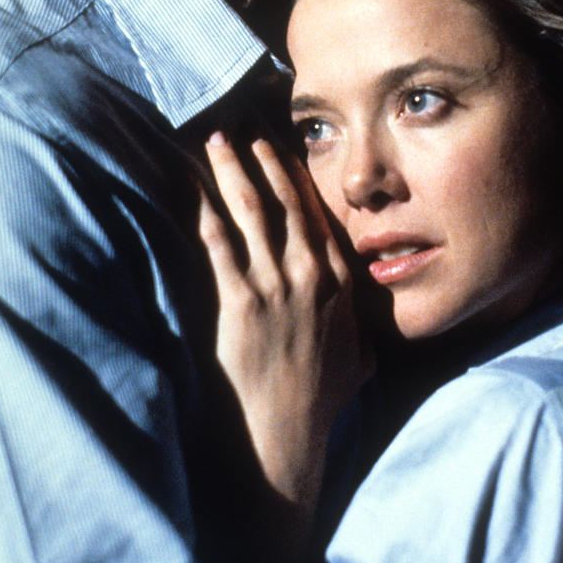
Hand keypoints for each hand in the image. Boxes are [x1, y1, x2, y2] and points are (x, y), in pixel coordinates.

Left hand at [198, 132, 370, 520]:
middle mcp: (310, 277)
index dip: (296, 177)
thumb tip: (372, 324)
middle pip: (284, 202)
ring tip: (214, 138)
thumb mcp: (359, 363)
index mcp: (338, 285)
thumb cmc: (318, 405)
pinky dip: (202, 206)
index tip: (280, 147)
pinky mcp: (240, 302)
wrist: (286, 437)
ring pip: (252, 211)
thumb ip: (363, 332)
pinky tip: (189, 182)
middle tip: (243, 124)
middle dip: (263, 158)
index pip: (317, 216)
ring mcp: (276, 287)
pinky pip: (218, 241)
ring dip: (231, 169)